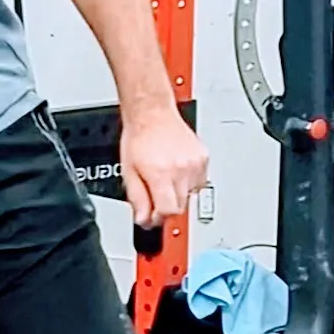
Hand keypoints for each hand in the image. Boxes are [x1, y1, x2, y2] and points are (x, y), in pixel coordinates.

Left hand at [119, 104, 208, 227]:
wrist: (152, 114)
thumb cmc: (138, 138)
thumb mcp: (128, 171)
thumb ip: (137, 198)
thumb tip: (143, 219)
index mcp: (161, 173)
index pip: (169, 211)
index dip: (159, 218)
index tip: (152, 217)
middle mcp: (181, 169)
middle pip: (181, 206)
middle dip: (167, 206)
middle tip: (155, 195)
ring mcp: (196, 163)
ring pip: (191, 195)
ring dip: (178, 193)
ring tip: (164, 176)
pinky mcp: (204, 158)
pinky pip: (200, 181)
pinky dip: (188, 182)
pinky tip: (176, 170)